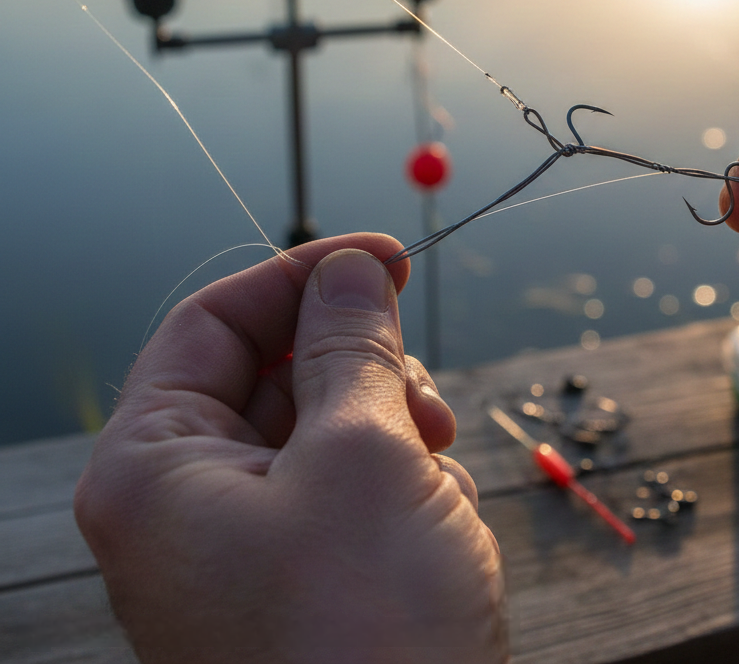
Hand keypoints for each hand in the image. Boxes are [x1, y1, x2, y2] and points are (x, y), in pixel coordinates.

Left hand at [75, 234, 505, 663]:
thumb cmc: (366, 631)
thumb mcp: (365, 454)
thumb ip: (353, 345)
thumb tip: (352, 267)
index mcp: (155, 469)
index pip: (215, 320)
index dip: (303, 273)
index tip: (385, 257)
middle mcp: (187, 506)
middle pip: (274, 371)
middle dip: (362, 367)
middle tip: (421, 397)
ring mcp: (248, 547)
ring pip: (325, 426)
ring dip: (393, 428)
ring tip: (435, 471)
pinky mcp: (306, 578)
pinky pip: (350, 485)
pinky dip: (401, 481)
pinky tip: (437, 520)